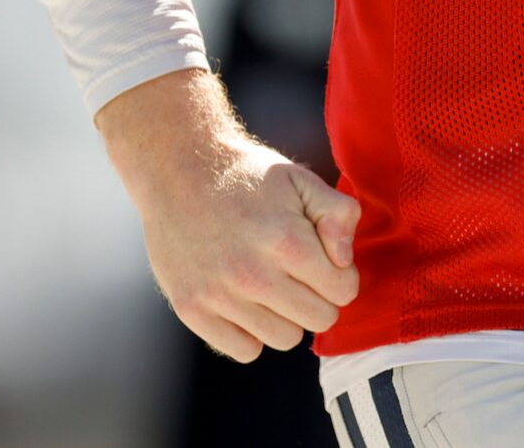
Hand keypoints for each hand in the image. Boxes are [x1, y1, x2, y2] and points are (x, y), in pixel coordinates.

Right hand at [96, 70, 362, 361]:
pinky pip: (245, 350)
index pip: (343, 290)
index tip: (325, 260)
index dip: (342, 275)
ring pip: (285, 339)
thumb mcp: (301, 180)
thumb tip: (345, 261)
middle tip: (300, 272)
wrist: (178, 172)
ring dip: (287, 316)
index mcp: (286, 240)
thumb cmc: (247, 177)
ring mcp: (219, 296)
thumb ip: (339, 214)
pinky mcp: (192, 310)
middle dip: (320, 296)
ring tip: (273, 285)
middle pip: (320, 319)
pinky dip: (252, 332)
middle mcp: (252, 274)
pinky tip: (248, 302)